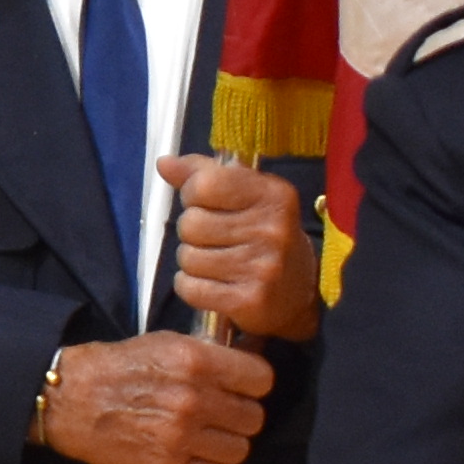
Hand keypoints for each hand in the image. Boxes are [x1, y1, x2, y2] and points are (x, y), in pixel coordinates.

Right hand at [36, 332, 270, 463]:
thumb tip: (249, 360)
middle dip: (241, 416)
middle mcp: (193, 398)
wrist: (69, 399)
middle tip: (224, 415)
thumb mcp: (164, 343)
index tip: (243, 388)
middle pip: (254, 417)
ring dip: (229, 445)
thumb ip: (208, 353)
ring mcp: (182, 434)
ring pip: (240, 448)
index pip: (261, 379)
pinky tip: (205, 460)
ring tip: (211, 438)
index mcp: (195, 360)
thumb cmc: (116, 367)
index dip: (254, 384)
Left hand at [158, 154, 318, 340]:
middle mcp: (272, 229)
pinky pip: (190, 288)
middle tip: (213, 240)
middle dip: (192, 233)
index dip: (193, 194)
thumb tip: (164, 162)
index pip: (204, 184)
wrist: (299, 293)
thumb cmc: (264, 235)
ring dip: (192, 262)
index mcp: (273, 194)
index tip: (205, 204)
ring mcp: (263, 267)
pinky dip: (191, 287)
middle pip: (191, 223)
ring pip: (187, 258)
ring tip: (214, 263)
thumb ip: (204, 175)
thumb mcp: (246, 196)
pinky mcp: (249, 300)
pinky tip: (212, 285)